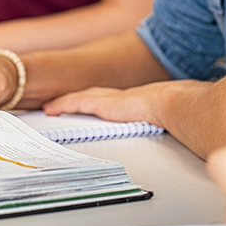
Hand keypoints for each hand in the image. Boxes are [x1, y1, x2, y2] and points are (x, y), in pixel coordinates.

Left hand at [42, 80, 192, 126]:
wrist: (172, 103)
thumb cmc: (174, 111)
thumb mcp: (164, 117)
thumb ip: (160, 121)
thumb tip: (175, 129)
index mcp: (131, 101)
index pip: (108, 100)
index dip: (94, 100)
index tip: (84, 104)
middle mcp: (117, 97)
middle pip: (90, 96)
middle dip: (74, 99)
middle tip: (59, 104)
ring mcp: (109, 98)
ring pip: (80, 98)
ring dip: (64, 102)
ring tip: (50, 108)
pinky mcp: (102, 104)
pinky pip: (76, 103)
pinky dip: (62, 105)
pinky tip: (51, 110)